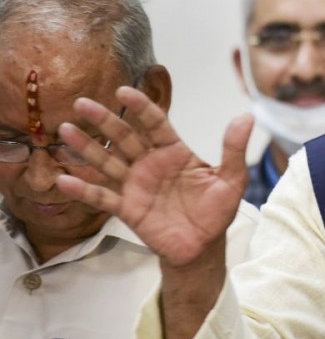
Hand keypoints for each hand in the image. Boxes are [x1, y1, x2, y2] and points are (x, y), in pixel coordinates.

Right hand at [55, 86, 252, 268]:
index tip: (124, 91)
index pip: (155, 123)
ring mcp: (136, 185)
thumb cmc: (216, 211)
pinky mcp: (127, 209)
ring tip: (64, 130)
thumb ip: (234, 149)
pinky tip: (64, 181)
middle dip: (104, 120)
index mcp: (174, 152)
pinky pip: (103, 197)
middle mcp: (150, 164)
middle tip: (82, 103)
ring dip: (87, 148)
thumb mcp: (231, 179)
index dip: (140, 107)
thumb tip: (247, 116)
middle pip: (124, 137)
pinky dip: (84, 190)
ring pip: (107, 162)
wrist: (204, 247)